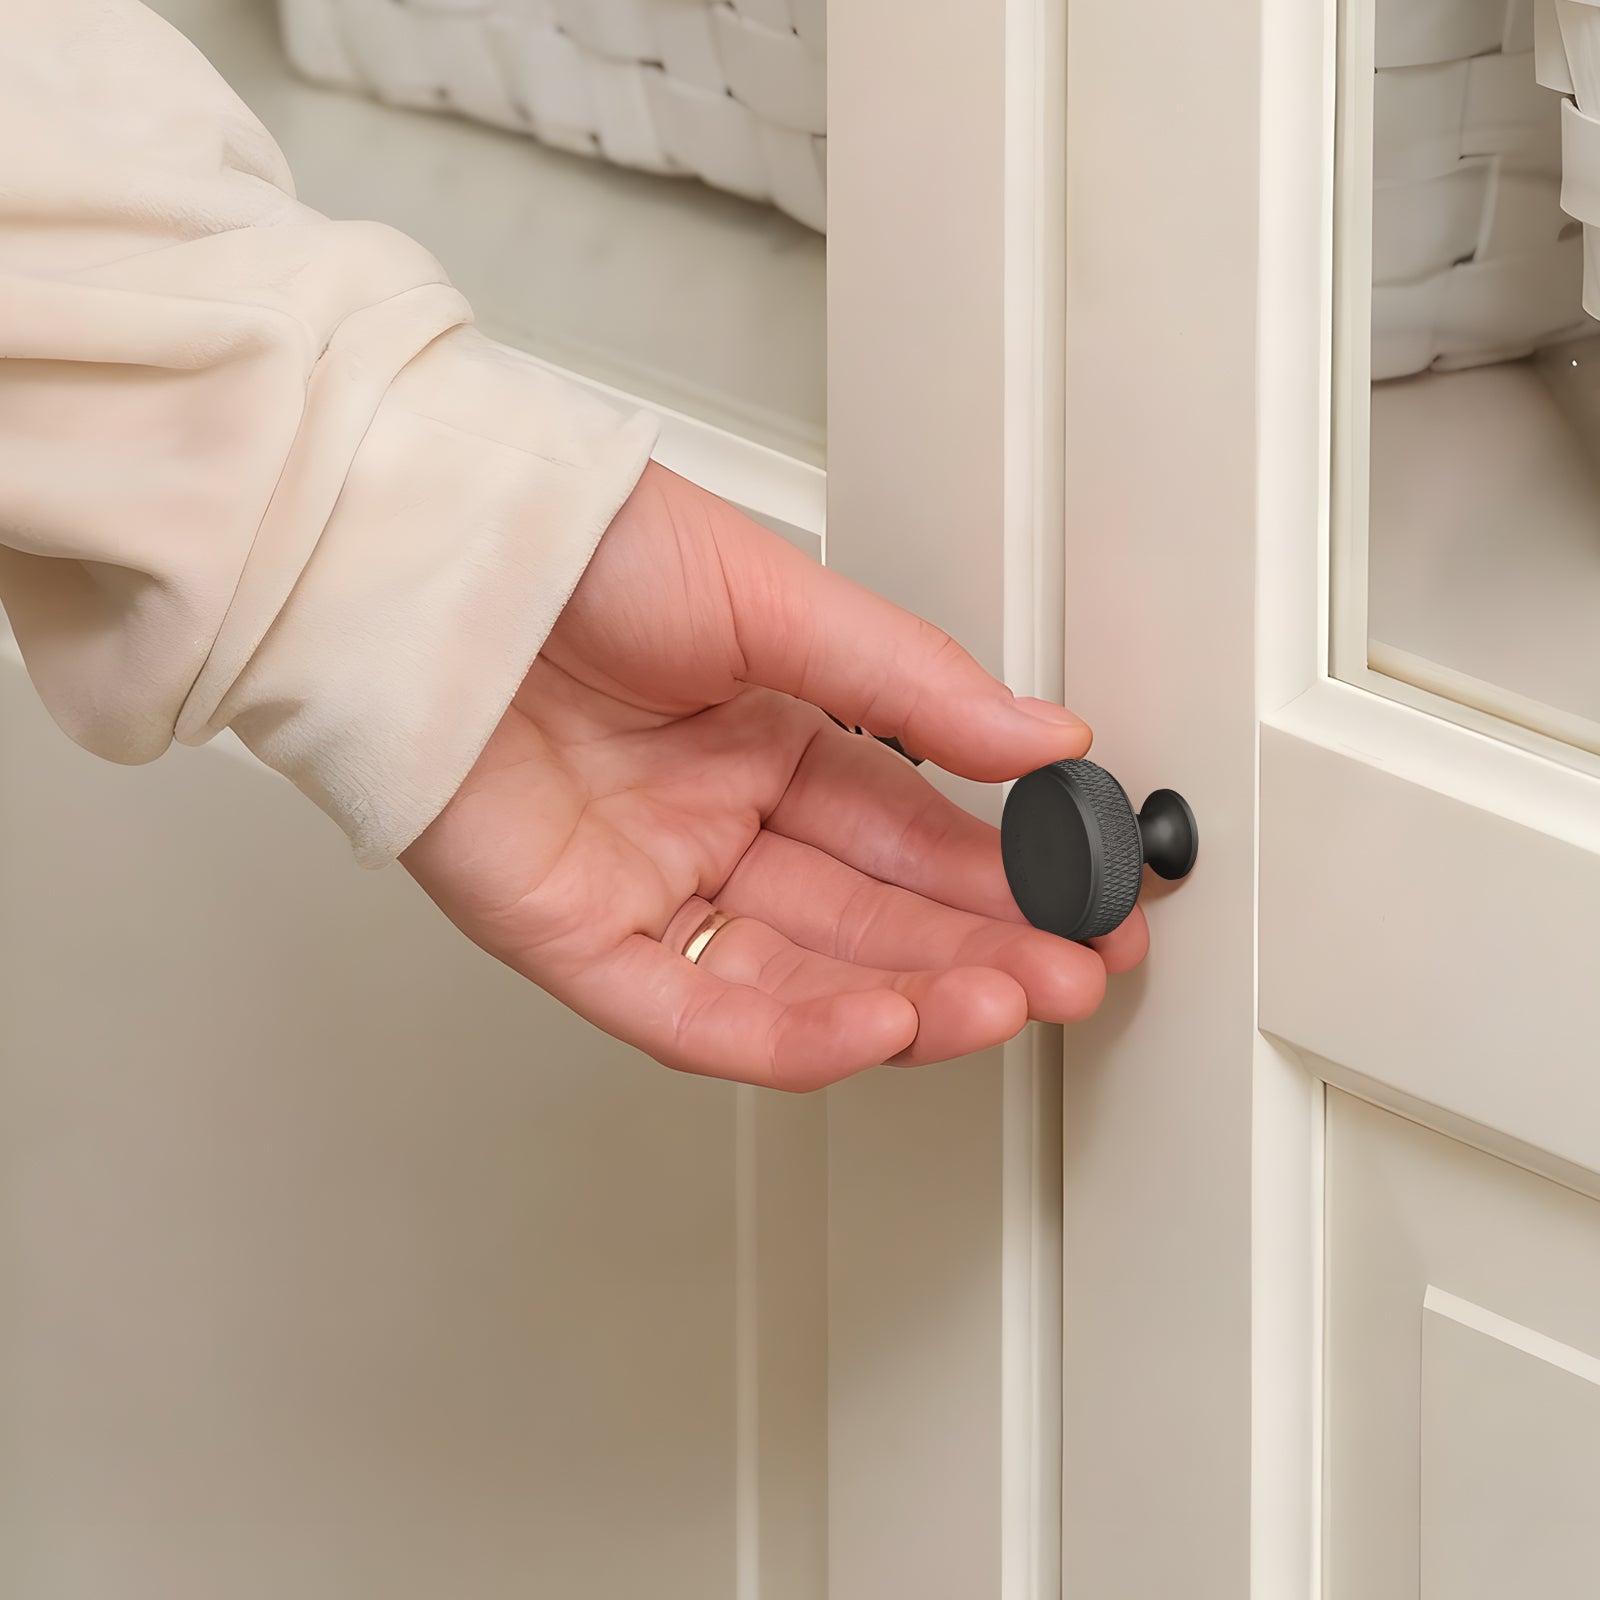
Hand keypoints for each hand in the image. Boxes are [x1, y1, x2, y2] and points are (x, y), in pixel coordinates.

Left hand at [403, 463, 1146, 1089]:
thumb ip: (910, 683)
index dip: (1003, 874)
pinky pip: (692, 1011)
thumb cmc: (580, 547)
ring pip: (797, 978)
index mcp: (772, 737)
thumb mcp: (773, 598)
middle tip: (1075, 973)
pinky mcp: (575, 938)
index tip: (1089, 901)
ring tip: (1006, 1002)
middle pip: (867, 916)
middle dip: (978, 951)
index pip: (909, 830)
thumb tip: (1045, 739)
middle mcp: (717, 820)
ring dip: (907, 1001)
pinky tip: (882, 1027)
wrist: (430, 554)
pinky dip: (788, 1032)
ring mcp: (650, 885)